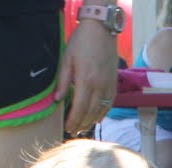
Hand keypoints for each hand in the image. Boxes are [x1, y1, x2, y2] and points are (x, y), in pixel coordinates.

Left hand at [57, 20, 118, 134]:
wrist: (101, 31)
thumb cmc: (81, 42)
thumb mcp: (66, 59)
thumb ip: (63, 81)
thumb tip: (58, 100)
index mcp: (86, 81)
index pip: (80, 108)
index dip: (73, 120)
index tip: (67, 128)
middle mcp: (100, 86)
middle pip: (91, 112)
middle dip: (82, 124)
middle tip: (74, 132)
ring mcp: (109, 86)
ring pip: (101, 110)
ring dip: (92, 121)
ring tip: (83, 128)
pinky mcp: (114, 84)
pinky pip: (109, 103)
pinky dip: (103, 113)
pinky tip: (97, 119)